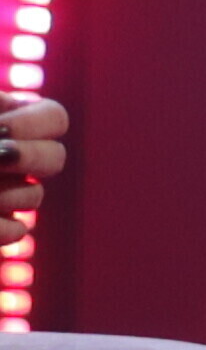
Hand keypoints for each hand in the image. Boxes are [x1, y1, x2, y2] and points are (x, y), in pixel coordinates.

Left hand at [0, 98, 51, 232]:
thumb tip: (8, 135)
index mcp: (12, 119)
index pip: (54, 118)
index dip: (31, 125)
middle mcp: (17, 157)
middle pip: (55, 158)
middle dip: (27, 157)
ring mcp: (8, 194)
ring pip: (34, 197)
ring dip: (6, 193)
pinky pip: (16, 231)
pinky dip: (0, 227)